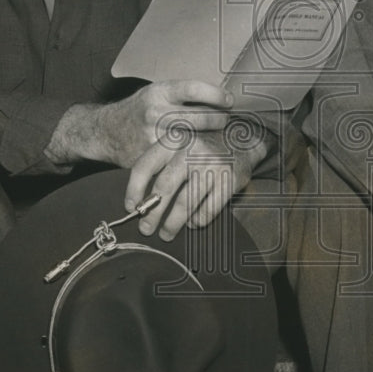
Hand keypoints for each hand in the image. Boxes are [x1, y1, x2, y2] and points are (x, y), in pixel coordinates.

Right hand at [47, 80, 233, 166]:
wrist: (107, 132)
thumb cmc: (140, 109)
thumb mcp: (156, 92)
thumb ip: (181, 95)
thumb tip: (221, 97)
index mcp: (159, 92)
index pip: (193, 89)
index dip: (215, 95)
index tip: (230, 100)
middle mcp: (155, 112)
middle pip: (197, 117)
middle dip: (218, 120)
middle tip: (228, 122)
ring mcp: (152, 136)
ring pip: (191, 139)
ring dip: (211, 140)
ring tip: (223, 139)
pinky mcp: (150, 157)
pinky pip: (178, 158)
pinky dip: (194, 157)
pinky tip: (206, 156)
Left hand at [125, 116, 272, 239]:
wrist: (242, 137)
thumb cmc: (201, 146)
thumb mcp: (179, 143)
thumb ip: (160, 164)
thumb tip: (137, 201)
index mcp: (174, 140)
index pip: (145, 166)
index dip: (134, 190)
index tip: (130, 208)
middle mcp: (192, 150)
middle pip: (164, 188)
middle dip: (152, 213)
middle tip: (145, 229)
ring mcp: (212, 164)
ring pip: (186, 203)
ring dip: (172, 224)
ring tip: (166, 234)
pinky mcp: (230, 179)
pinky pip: (208, 209)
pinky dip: (197, 220)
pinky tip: (192, 223)